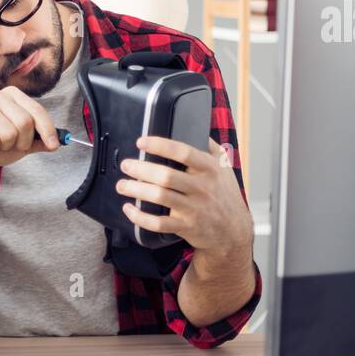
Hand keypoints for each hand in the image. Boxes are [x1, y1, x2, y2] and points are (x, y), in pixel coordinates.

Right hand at [0, 86, 59, 168]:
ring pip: (9, 134)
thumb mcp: (21, 144)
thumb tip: (59, 141)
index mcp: (11, 95)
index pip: (36, 110)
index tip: (54, 145)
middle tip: (15, 146)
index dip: (48, 129)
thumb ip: (38, 141)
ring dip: (6, 147)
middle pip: (25, 122)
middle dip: (24, 141)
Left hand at [115, 137, 253, 255]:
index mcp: (210, 168)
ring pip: (160, 197)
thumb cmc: (224, 194)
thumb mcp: (223, 166)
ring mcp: (194, 208)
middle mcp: (202, 187)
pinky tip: (129, 209)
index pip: (183, 152)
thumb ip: (208, 146)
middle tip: (125, 165)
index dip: (160, 145)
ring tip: (121, 185)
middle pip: (166, 175)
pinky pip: (159, 223)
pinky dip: (140, 217)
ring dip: (136, 190)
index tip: (141, 142)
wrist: (232, 229)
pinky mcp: (186, 226)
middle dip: (141, 169)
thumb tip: (191, 125)